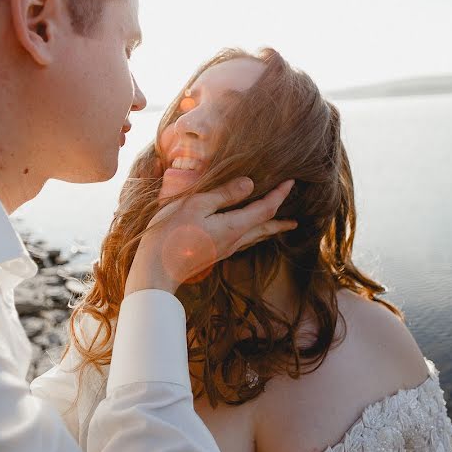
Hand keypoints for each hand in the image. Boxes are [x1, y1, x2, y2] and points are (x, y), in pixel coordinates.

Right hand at [124, 178, 297, 295]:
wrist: (156, 270)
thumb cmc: (171, 234)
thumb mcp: (197, 205)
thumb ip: (224, 194)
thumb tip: (251, 184)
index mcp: (234, 226)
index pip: (265, 208)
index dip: (279, 194)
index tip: (291, 182)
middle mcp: (234, 240)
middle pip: (265, 228)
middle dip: (281, 221)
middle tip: (296, 220)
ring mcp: (224, 249)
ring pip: (255, 238)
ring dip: (269, 230)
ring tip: (278, 227)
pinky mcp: (214, 254)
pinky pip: (243, 242)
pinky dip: (254, 235)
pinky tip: (247, 235)